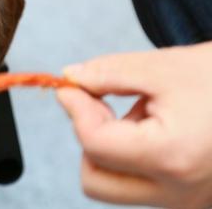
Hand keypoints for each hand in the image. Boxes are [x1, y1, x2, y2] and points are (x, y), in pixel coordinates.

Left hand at [57, 42, 211, 208]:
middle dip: (88, 137)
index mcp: (173, 157)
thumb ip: (108, 73)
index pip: (94, 143)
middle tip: (103, 103)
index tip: (73, 85)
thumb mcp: (164, 67)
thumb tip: (70, 79)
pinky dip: (134, 156)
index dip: (75, 108)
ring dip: (112, 147)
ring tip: (145, 112)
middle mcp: (179, 192)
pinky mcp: (192, 199)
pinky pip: (142, 184)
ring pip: (115, 185)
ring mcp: (188, 201)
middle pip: (95, 179)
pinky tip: (159, 126)